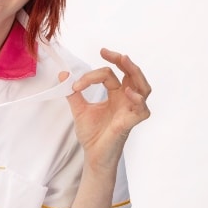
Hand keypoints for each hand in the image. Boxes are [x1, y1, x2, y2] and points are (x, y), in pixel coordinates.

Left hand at [61, 48, 150, 171]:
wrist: (92, 155)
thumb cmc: (92, 134)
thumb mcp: (79, 109)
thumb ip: (73, 93)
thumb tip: (64, 75)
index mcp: (116, 95)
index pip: (109, 75)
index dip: (91, 76)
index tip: (75, 85)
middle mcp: (126, 100)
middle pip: (133, 75)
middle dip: (122, 61)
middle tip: (107, 52)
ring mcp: (130, 111)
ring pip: (144, 88)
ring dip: (135, 73)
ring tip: (124, 60)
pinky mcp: (130, 123)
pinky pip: (142, 110)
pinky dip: (137, 99)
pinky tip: (127, 92)